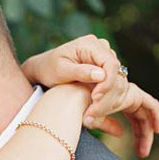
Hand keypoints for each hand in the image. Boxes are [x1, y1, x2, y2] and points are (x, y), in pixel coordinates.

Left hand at [22, 35, 158, 156]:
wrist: (42, 70)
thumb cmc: (48, 68)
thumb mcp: (60, 70)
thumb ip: (80, 71)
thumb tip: (101, 75)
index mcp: (90, 44)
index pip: (110, 63)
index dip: (107, 82)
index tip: (95, 98)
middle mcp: (101, 49)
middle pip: (116, 73)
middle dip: (107, 94)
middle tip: (93, 112)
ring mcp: (103, 59)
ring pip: (116, 81)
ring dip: (107, 99)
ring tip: (92, 115)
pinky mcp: (103, 71)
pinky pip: (111, 85)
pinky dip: (106, 99)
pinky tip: (95, 112)